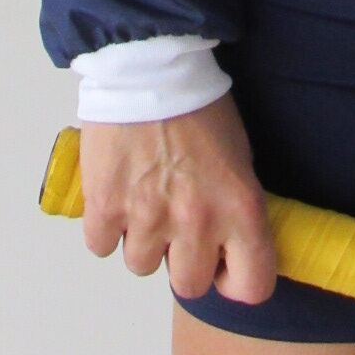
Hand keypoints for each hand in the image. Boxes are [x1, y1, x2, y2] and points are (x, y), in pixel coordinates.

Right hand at [78, 91, 278, 303]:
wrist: (150, 67)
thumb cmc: (199, 105)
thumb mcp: (239, 156)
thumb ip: (236, 207)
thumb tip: (226, 244)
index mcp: (240, 208)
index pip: (252, 286)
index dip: (238, 281)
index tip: (225, 264)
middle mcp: (197, 221)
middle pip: (190, 285)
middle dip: (183, 260)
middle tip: (178, 224)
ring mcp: (148, 217)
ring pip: (141, 265)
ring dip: (142, 239)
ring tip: (145, 196)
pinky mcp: (105, 207)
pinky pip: (101, 245)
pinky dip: (106, 225)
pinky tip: (118, 192)